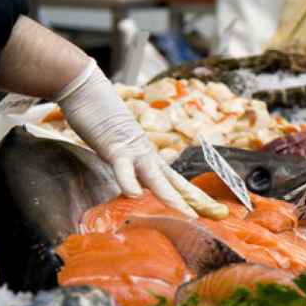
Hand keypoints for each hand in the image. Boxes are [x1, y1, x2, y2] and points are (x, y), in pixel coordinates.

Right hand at [56, 61, 227, 218]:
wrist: (87, 90)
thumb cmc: (100, 119)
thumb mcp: (118, 149)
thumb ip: (128, 166)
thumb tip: (134, 184)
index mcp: (149, 158)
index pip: (177, 182)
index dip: (195, 197)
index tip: (215, 211)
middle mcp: (146, 155)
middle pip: (176, 181)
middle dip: (196, 199)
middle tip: (219, 214)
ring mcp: (132, 150)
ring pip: (156, 177)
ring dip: (172, 196)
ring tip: (188, 213)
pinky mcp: (113, 146)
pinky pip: (122, 167)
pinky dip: (128, 180)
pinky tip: (134, 194)